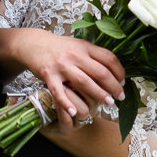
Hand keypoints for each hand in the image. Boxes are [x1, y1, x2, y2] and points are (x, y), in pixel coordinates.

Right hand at [0, 27, 125, 130]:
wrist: (33, 44)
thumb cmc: (59, 47)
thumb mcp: (78, 45)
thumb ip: (93, 55)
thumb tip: (114, 70)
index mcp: (85, 46)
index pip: (109, 58)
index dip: (119, 71)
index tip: (123, 81)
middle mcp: (75, 55)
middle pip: (100, 72)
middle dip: (113, 86)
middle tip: (120, 96)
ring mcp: (62, 66)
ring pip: (84, 82)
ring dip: (98, 94)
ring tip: (108, 103)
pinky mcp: (49, 76)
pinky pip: (59, 92)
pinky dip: (67, 103)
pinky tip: (75, 112)